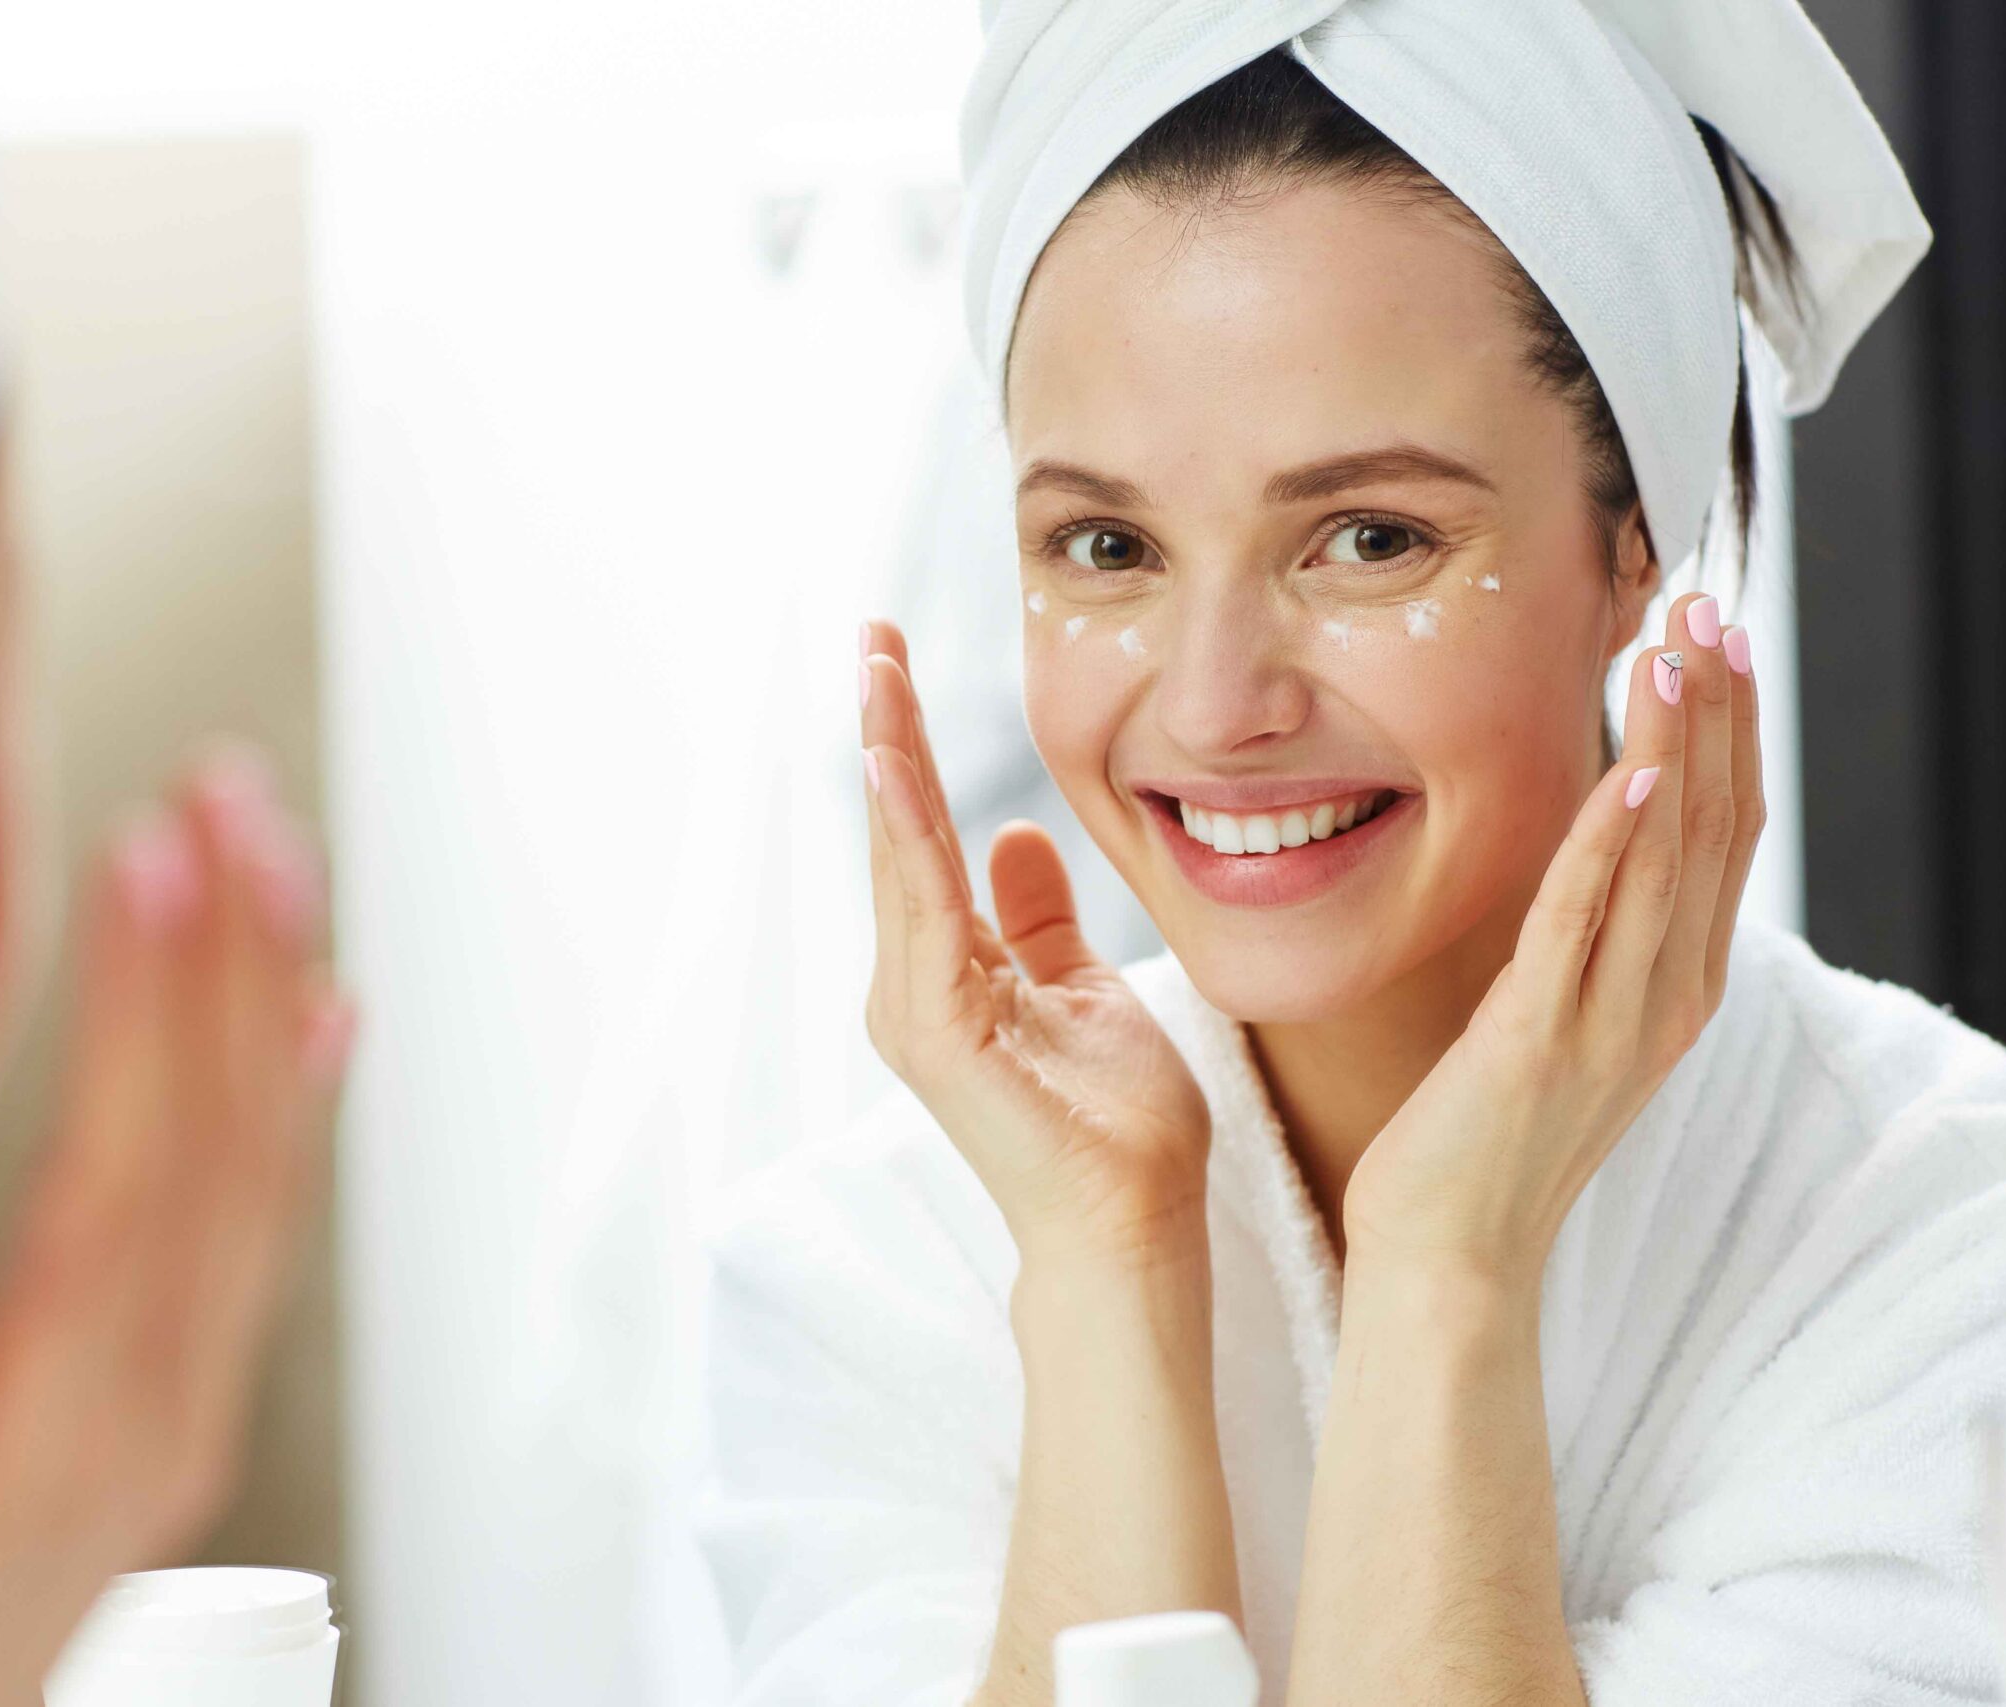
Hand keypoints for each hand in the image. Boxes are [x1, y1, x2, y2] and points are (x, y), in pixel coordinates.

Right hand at [0, 749, 353, 1706]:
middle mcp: (165, 1401)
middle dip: (235, 950)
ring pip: (265, 1170)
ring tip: (273, 850)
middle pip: (229, 1141)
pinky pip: (270, 1235)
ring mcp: (193, 1405)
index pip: (134, 1163)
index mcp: (68, 1415)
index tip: (154, 845)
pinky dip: (300, 1109)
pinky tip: (316, 1016)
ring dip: (274, 998)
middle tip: (229, 790)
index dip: (151, 996)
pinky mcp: (188, 1408)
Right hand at [860, 619, 1209, 1265]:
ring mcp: (915, 1011)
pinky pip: (922, 908)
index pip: (922, 839)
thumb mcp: (1084, 989)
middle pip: (894, 834)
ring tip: (876, 670)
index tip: (897, 664)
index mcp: (948, 975)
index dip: (910, 749)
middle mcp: (914, 988)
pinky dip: (908, 831)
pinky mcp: (934, 1032)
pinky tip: (895, 763)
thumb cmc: (1116, 1127)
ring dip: (887, 758)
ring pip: (897, 858)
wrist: (1133, 1226)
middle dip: (884, 730)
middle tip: (872, 634)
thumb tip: (1015, 836)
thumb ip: (1038, 919)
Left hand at [1341, 593, 1763, 1281]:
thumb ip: (1592, 938)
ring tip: (1679, 649)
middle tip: (1710, 604)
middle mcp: (1664, 999)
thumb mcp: (1559, 1018)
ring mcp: (1611, 1021)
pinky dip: (1609, 845)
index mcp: (1675, 989)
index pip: (1724, 834)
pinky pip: (1584, 924)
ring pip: (1662, 859)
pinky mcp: (1541, 1038)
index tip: (1721, 637)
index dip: (1730, 732)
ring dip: (1673, 746)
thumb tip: (1597, 845)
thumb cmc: (1487, 1134)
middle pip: (1712, 827)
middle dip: (1715, 711)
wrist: (1451, 1256)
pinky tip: (1628, 772)